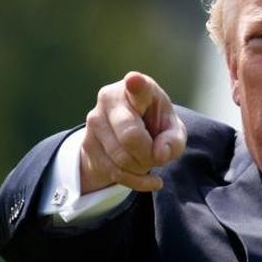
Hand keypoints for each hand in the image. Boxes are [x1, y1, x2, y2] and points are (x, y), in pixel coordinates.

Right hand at [79, 71, 186, 192]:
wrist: (128, 138)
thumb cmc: (155, 126)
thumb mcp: (173, 131)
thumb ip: (174, 140)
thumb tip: (160, 154)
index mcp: (137, 88)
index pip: (137, 86)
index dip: (136, 85)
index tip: (134, 80)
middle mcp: (110, 98)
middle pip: (130, 137)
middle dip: (148, 155)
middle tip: (156, 154)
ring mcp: (94, 120)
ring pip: (122, 158)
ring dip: (142, 168)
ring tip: (147, 160)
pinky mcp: (87, 143)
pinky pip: (113, 172)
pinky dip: (135, 181)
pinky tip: (148, 179)